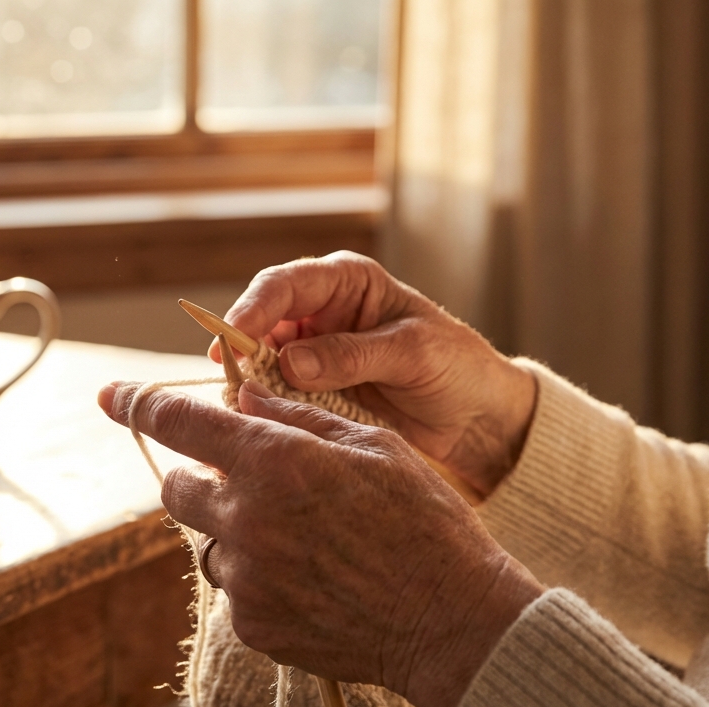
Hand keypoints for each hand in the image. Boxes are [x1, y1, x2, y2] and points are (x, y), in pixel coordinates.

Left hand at [98, 379, 543, 706]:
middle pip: (177, 490)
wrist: (450, 622)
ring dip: (238, 533)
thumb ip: (300, 418)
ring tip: (308, 543)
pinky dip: (262, 580)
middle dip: (197, 477)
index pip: (182, 423)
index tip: (111, 397)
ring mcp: (246, 578)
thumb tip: (247, 395)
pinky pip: (237, 591)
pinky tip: (316, 583)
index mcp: (275, 461)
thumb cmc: (425, 523)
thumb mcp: (374, 446)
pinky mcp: (254, 625)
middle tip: (245, 482)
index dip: (140, 404)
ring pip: (211, 543)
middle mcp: (247, 518)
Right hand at [212, 251, 536, 497]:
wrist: (478, 419)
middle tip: (230, 378)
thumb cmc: (457, 368)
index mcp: (348, 283)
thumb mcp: (412, 354)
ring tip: (239, 405)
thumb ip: (351, 355)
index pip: (286, 284)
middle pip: (262, 321)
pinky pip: (277, 395)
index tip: (235, 337)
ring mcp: (314, 354)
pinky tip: (256, 422)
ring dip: (250, 381)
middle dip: (243, 348)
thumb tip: (291, 362)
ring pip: (262, 361)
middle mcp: (322, 313)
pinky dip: (264, 407)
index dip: (254, 307)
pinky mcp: (314, 393)